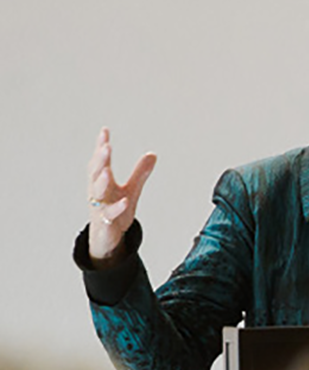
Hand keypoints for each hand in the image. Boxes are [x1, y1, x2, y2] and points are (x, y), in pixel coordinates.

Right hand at [87, 127, 156, 266]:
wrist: (108, 238)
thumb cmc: (116, 211)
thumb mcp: (131, 190)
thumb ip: (139, 174)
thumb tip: (152, 154)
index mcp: (102, 181)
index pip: (100, 161)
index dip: (101, 146)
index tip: (105, 131)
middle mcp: (97, 192)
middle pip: (95, 173)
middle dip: (100, 160)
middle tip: (106, 147)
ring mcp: (99, 206)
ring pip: (96, 192)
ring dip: (101, 181)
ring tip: (107, 171)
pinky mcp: (104, 221)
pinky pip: (109, 214)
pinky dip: (117, 207)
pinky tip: (124, 201)